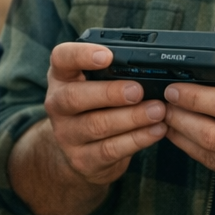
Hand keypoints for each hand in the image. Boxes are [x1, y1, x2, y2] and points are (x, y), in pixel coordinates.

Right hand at [42, 42, 166, 185]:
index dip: (81, 55)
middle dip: (109, 93)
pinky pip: (111, 149)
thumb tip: (151, 67)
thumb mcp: (93, 85)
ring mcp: (67, 134)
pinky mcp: (82, 159)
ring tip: (157, 110)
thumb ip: (112, 73)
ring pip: (97, 125)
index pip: (61, 58)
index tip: (107, 56)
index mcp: (62, 77)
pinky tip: (157, 130)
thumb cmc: (94, 108)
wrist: (79, 152)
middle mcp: (57, 105)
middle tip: (138, 90)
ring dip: (131, 117)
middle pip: (75, 97)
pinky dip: (138, 139)